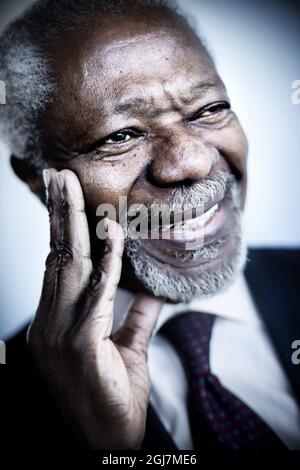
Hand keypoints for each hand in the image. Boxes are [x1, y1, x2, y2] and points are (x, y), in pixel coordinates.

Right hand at [27, 168, 163, 448]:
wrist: (105, 448)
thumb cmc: (113, 400)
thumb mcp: (127, 352)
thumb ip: (136, 317)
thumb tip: (149, 290)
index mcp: (56, 323)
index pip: (59, 266)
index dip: (62, 230)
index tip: (64, 198)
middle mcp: (50, 324)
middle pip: (57, 257)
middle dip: (58, 214)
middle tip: (58, 176)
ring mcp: (60, 335)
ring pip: (70, 267)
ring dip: (74, 223)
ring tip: (71, 187)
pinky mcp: (80, 346)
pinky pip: (97, 294)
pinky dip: (107, 262)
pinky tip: (112, 233)